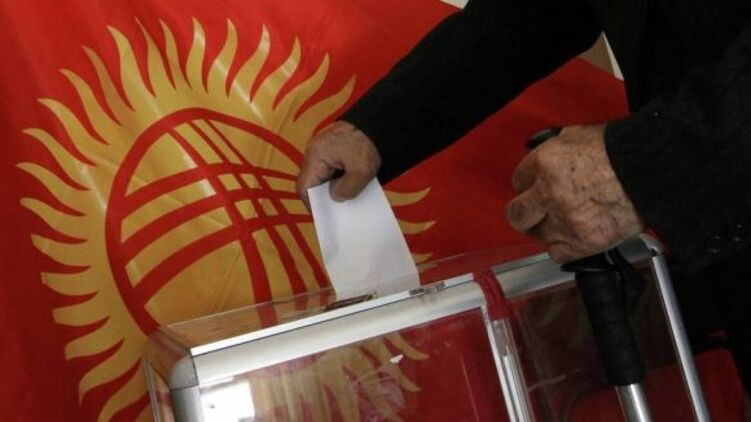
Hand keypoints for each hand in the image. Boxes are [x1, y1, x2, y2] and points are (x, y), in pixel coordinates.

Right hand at [296, 121, 380, 206]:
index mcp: (316, 155)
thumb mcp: (361, 172)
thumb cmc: (369, 145)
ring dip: (333, 186)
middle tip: (336, 209)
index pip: (304, 187)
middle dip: (323, 195)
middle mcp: (315, 150)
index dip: (312, 204)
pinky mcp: (336, 145)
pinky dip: (339, 176)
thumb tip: (336, 197)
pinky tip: (351, 184)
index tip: (325, 215)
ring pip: (322, 173)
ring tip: (345, 199)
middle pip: (312, 180)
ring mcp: (325, 147)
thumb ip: (346, 190)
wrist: (383, 119)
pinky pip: (332, 165)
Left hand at [505, 124, 644, 261]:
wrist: (657, 171)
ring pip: (537, 235)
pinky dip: (563, 246)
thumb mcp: (581, 135)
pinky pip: (557, 253)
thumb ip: (557, 150)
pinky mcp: (584, 242)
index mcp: (548, 162)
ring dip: (546, 229)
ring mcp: (566, 221)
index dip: (527, 184)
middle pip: (517, 214)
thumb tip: (547, 160)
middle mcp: (551, 193)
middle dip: (525, 211)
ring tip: (561, 220)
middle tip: (535, 210)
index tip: (533, 188)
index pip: (518, 180)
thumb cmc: (627, 150)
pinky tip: (572, 234)